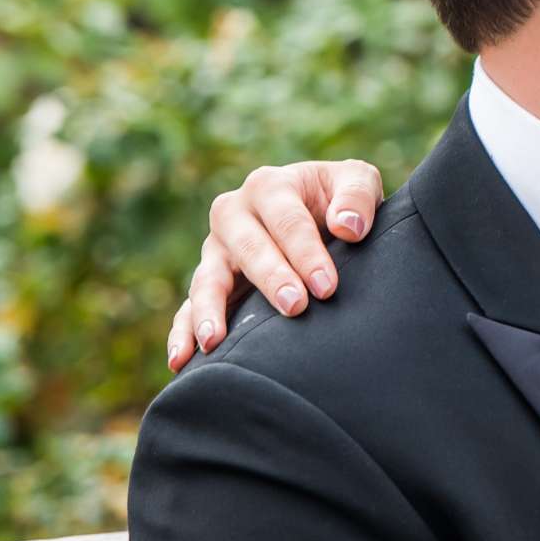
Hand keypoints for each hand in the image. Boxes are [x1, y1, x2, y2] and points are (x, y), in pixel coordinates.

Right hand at [166, 159, 386, 369]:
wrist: (322, 213)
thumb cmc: (340, 199)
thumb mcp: (358, 180)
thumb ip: (357, 195)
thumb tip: (348, 227)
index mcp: (269, 186)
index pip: (287, 220)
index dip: (307, 253)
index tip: (327, 286)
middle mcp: (234, 214)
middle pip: (247, 247)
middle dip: (270, 278)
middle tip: (295, 307)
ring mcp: (216, 251)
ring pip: (208, 279)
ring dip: (210, 309)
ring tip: (215, 340)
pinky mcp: (209, 283)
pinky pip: (187, 308)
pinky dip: (182, 332)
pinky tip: (181, 360)